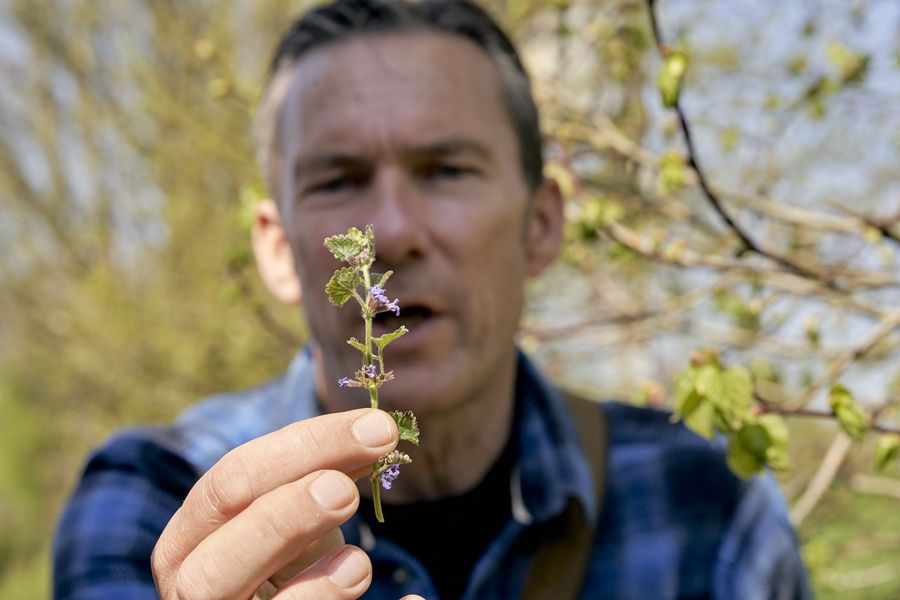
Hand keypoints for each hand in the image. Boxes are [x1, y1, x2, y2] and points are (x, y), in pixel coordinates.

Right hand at [151, 408, 413, 598]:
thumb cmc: (289, 560)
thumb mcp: (295, 514)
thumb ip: (320, 474)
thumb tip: (377, 434)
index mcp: (191, 542)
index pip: (229, 485)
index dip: (302, 450)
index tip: (378, 430)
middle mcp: (193, 596)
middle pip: (210, 570)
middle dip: (280, 522)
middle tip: (345, 492)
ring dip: (314, 593)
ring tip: (359, 565)